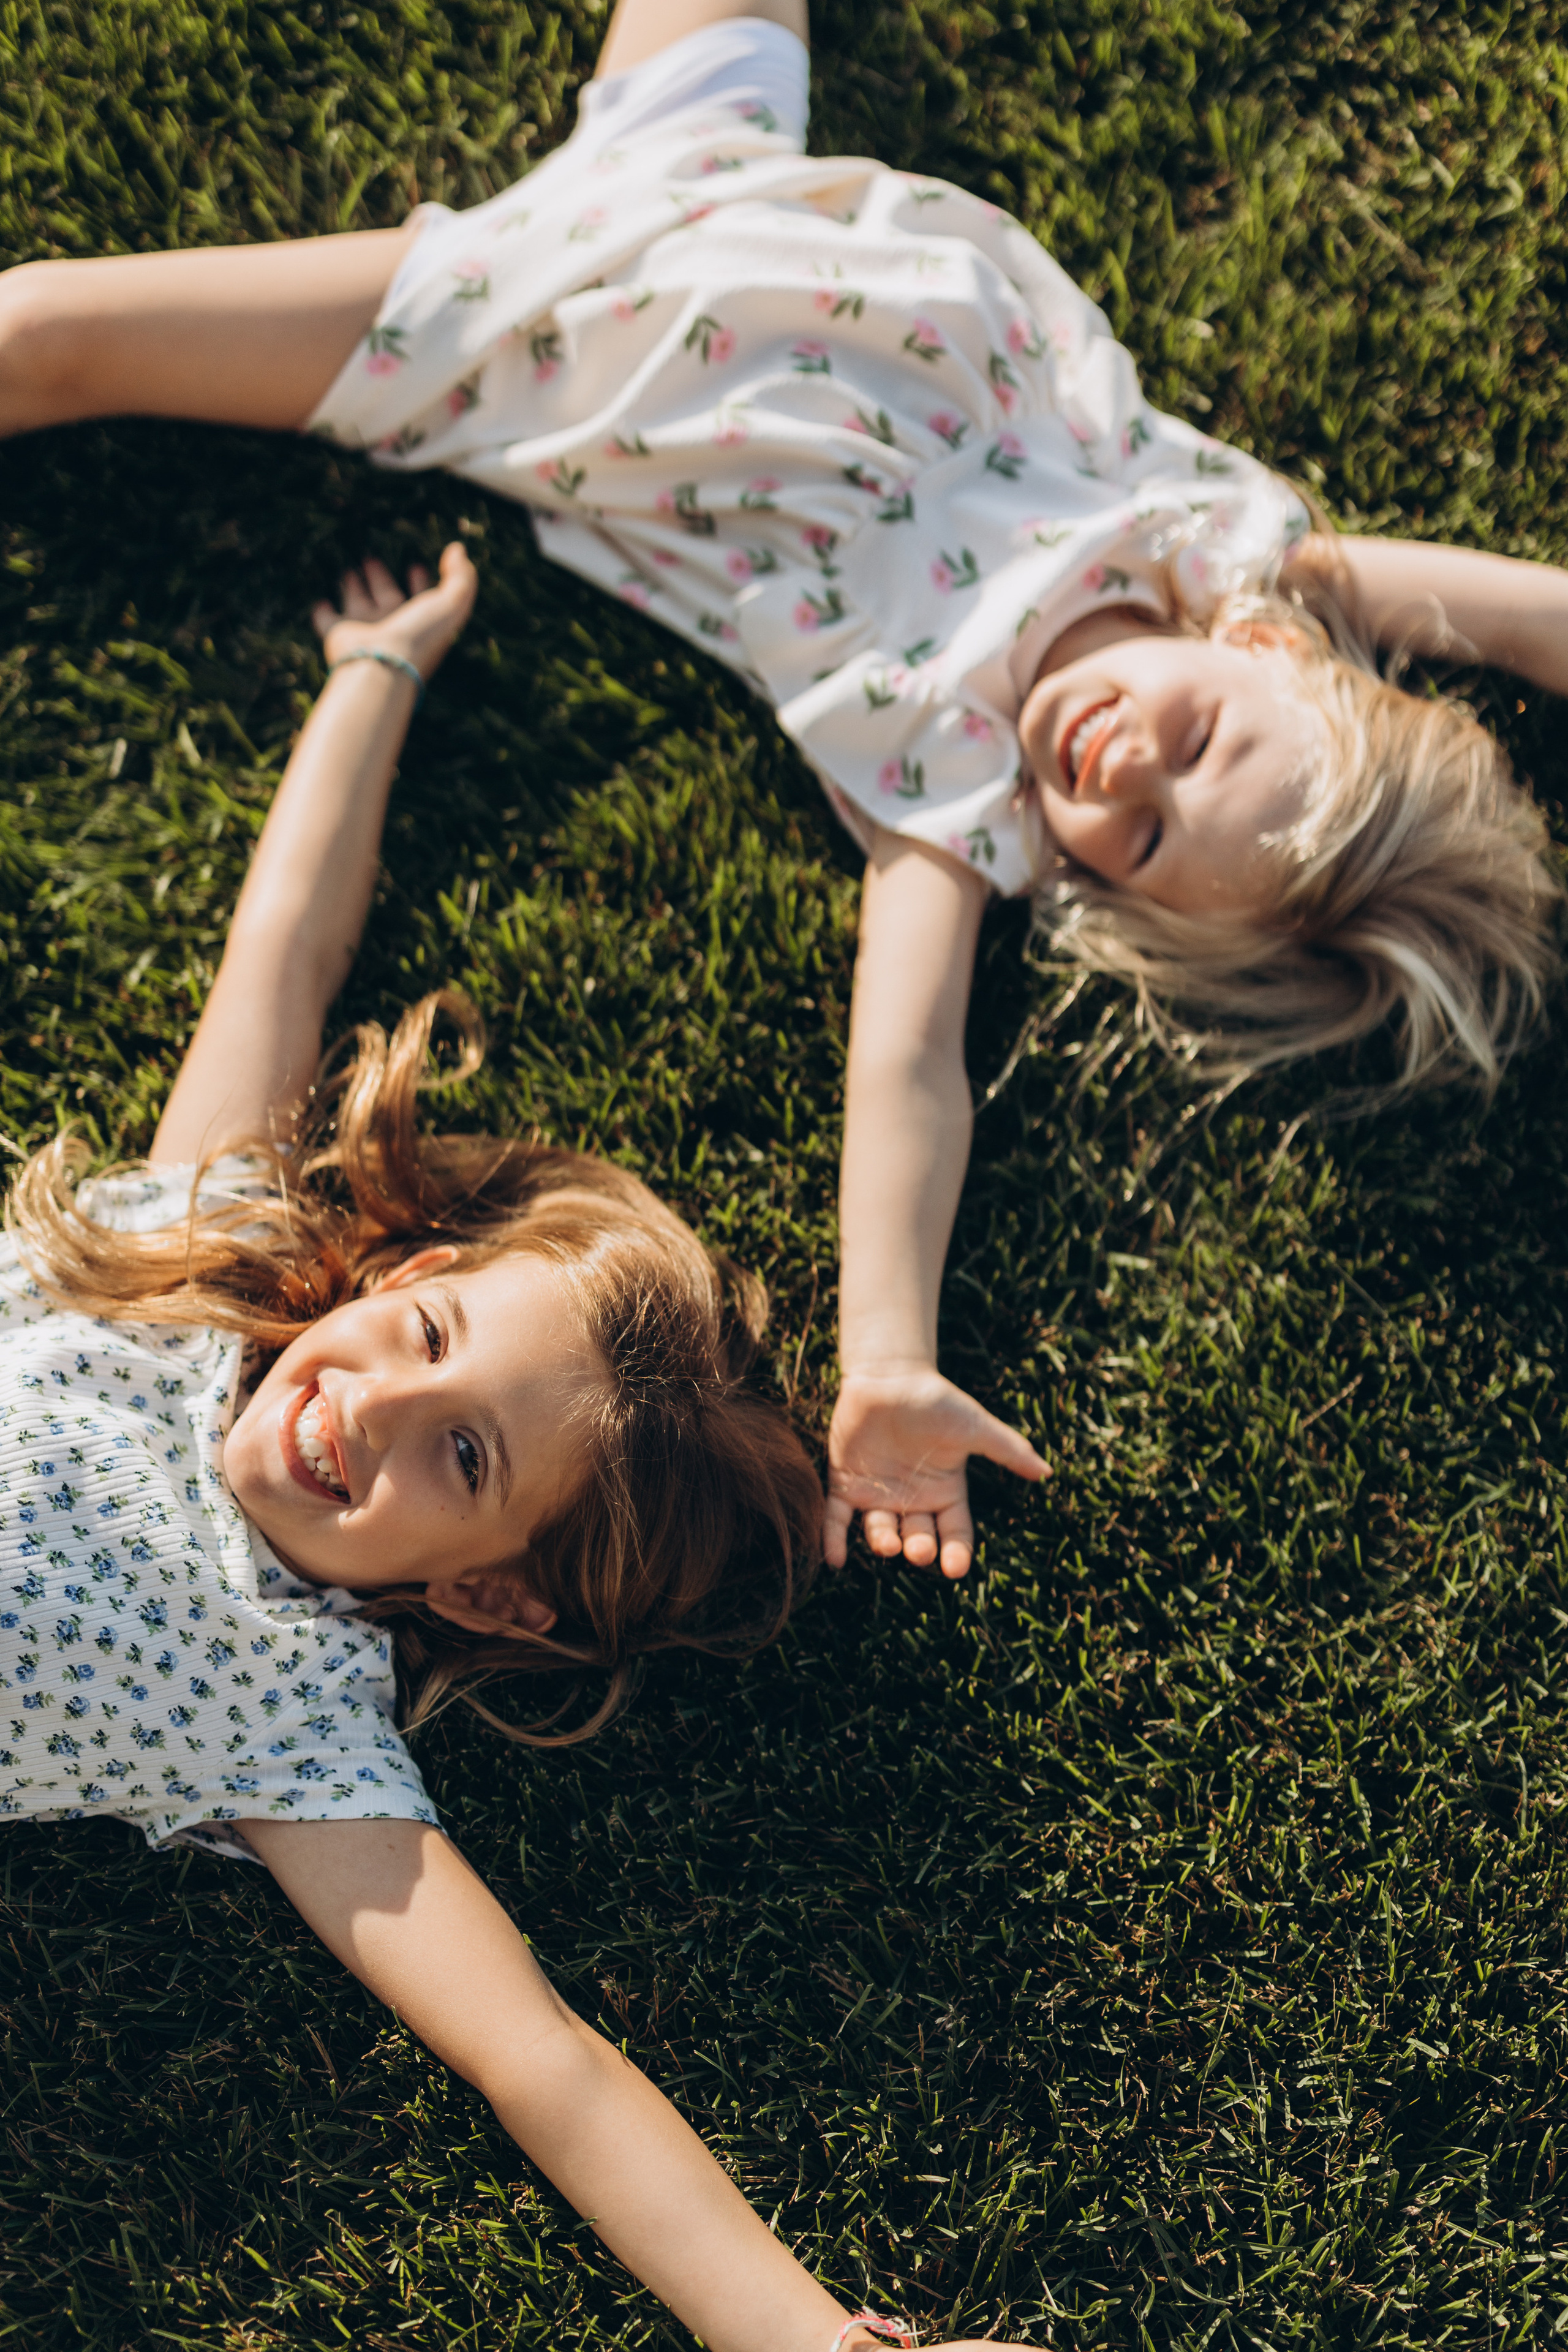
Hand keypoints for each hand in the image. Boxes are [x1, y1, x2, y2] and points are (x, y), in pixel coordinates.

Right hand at [313, 540, 477, 684]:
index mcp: (418, 621)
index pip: (420, 598)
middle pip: (386, 597)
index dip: (420, 582)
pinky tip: (321, 601)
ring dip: (353, 587)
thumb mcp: (452, 604)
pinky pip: (327, 620)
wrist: (383, 664)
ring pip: (357, 603)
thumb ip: (461, 577)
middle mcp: (391, 626)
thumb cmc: (420, 635)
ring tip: (348, 571)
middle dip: (380, 578)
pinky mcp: (338, 635)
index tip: (417, 567)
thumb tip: (458, 549)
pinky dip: (322, 611)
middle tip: (371, 560)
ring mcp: (364, 631)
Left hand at [825, 1361, 1046, 1578]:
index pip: (955, 1533)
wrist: (889, 1375)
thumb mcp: (973, 1426)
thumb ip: (1006, 1449)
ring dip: (882, 1542)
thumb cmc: (936, 1401)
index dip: (956, 1553)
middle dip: (920, 1548)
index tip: (955, 1569)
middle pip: (918, 1537)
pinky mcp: (846, 1485)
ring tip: (887, 1545)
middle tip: (919, 1551)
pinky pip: (838, 1518)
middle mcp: (913, 1501)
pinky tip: (832, 1557)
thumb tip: (1046, 1471)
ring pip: (880, 1531)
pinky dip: (833, 1538)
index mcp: (945, 1492)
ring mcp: (878, 1495)